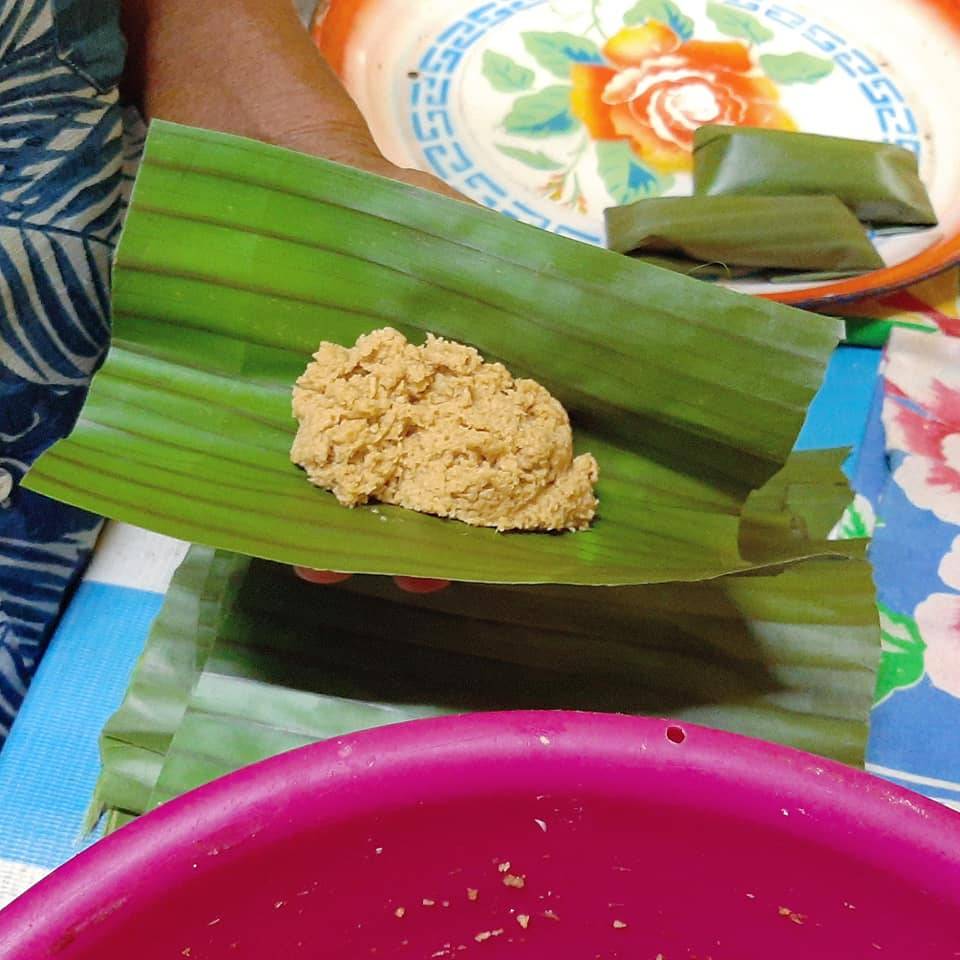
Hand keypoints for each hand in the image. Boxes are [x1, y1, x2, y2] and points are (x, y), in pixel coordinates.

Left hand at [121, 0, 461, 595]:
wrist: (273, 165)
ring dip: (348, 541)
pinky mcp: (286, 417)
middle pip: (422, 493)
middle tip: (417, 577)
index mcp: (455, 385)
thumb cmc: (377, 202)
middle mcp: (404, 412)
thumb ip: (517, 279)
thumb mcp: (456, 230)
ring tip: (335, 571)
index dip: (497, 504)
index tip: (502, 541)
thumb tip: (605, 303)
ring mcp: (342, 420)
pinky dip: (288, 512)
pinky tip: (285, 540)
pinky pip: (288, 475)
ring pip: (354, 497)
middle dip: (421, 541)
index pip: (488, 456)